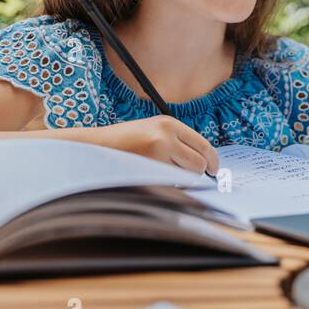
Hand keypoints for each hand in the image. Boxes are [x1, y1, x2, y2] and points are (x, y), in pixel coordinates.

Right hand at [103, 116, 218, 174]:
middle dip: (198, 173)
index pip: (203, 145)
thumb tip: (203, 161)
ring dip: (179, 179)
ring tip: (160, 171)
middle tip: (192, 176)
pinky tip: (151, 176)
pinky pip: (169, 183)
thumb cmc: (124, 142)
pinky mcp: (148, 169)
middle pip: (199, 163)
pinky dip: (166, 184)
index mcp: (169, 123)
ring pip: (185, 175)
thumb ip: (177, 141)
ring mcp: (157, 152)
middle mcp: (166, 135)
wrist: (95, 147)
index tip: (213, 170)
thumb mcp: (153, 131)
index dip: (212, 160)